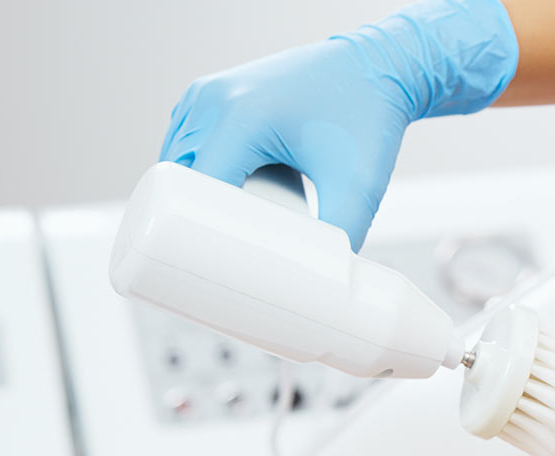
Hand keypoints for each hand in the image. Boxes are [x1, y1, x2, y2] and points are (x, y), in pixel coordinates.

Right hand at [159, 0, 517, 250]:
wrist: (377, 68)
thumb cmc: (368, 117)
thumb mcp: (358, 185)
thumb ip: (343, 238)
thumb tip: (325, 288)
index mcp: (239, 118)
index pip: (194, 191)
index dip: (193, 238)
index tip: (207, 276)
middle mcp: (213, 101)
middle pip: (178, 180)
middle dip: (189, 224)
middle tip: (213, 268)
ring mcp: (207, 94)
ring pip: (177, 162)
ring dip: (189, 198)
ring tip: (214, 241)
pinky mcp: (213, 95)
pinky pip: (187, 143)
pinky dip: (197, 173)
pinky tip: (214, 203)